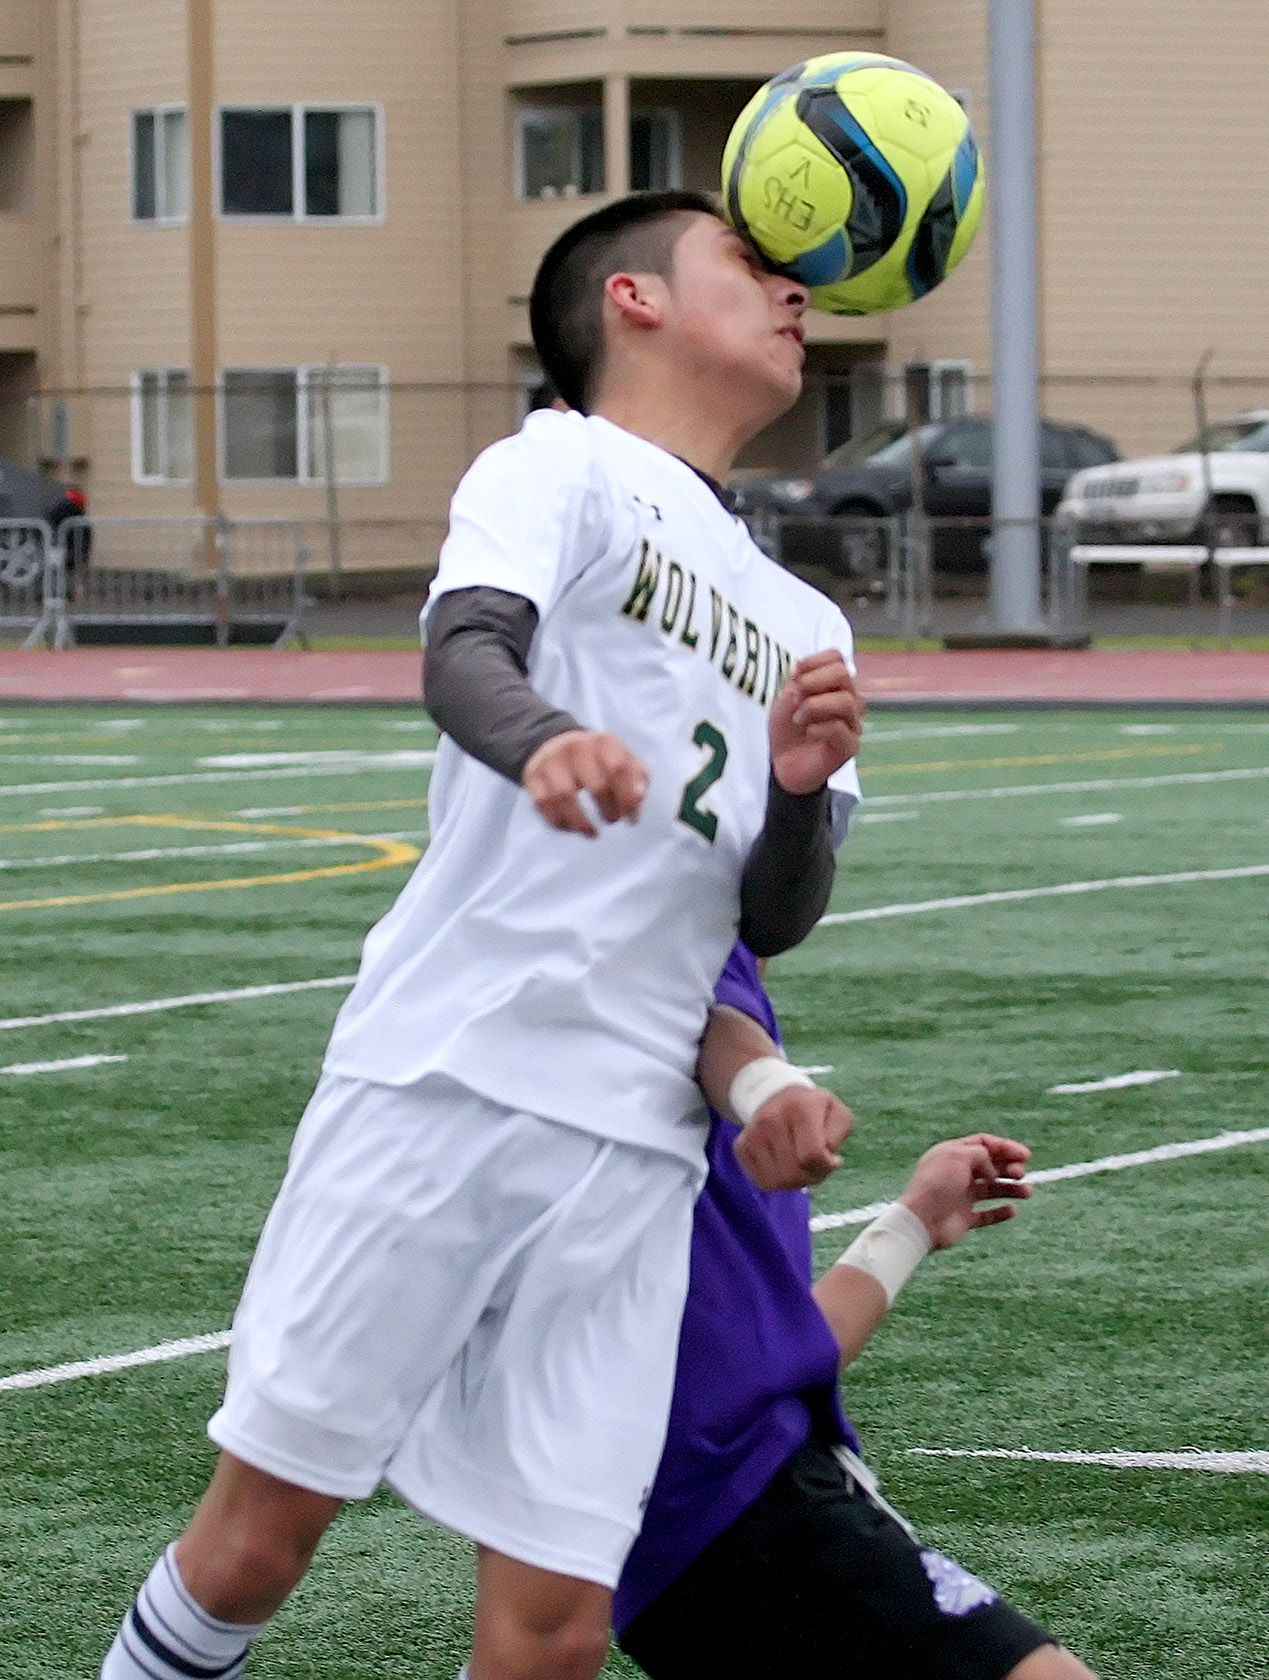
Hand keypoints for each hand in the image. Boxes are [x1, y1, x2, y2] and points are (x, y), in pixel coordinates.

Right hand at [522, 730, 649, 837]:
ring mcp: (551, 761)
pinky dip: (559, 822)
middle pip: (595, 784)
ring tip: (592, 833)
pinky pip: (543, 804)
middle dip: (608, 810)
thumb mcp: (622, 758)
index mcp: (603, 742)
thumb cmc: (597, 759)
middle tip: (611, 820)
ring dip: (581, 822)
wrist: (555, 744)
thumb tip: (638, 798)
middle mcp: (576, 747)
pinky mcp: (532, 776)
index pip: (619, 769)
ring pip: (565, 796)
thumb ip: (637, 777)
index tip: (631, 818)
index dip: (628, 797)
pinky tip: (572, 828)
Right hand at [735, 1086, 853, 1190]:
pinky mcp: (741, 1146)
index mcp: (799, 1107)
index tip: (832, 1159)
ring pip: (778, 1181)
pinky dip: (779, 1181)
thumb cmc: (813, 1109)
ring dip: (796, 1181)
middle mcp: (771, 1119)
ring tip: (802, 1164)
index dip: (826, 1166)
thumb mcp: (837, 1112)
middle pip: (795, 1172)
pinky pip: (763, 1182)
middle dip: (813, 1176)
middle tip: (818, 1165)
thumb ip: (839, 1133)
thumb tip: (826, 1156)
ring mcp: (753, 1133)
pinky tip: (785, 1165)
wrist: (775, 1094)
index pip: (812, 1155)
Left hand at [768, 650, 864, 794]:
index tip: (794, 676)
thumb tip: (805, 675)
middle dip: (814, 682)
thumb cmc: (788, 728)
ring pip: (846, 701)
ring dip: (814, 706)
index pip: (837, 658)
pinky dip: (819, 727)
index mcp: (835, 684)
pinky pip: (840, 729)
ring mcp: (853, 723)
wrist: (784, 764)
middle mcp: (850, 700)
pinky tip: (808, 732)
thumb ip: (799, 682)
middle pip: (844, 674)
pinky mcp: (850, 747)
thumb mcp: (787, 698)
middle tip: (795, 697)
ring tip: (798, 719)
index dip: (814, 661)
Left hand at [899, 1133, 1031, 1249]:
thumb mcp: (959, 1156)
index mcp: (952, 1154)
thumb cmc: (937, 1184)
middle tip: (1020, 1174)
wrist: (921, 1220)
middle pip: (989, 1166)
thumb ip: (981, 1154)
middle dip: (1009, 1167)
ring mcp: (960, 1196)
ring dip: (1011, 1189)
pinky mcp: (964, 1218)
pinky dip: (1000, 1213)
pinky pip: (986, 1215)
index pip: (983, 1144)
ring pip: (991, 1190)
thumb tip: (992, 1167)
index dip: (1005, 1147)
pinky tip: (1012, 1210)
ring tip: (1027, 1192)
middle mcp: (956, 1173)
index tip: (1025, 1156)